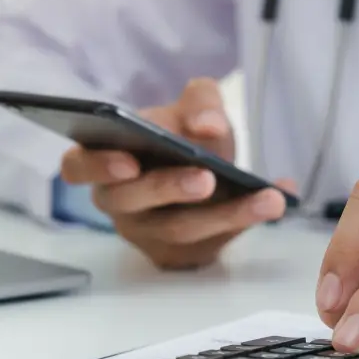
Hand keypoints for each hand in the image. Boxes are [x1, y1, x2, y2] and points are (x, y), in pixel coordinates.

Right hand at [60, 78, 293, 269]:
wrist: (207, 171)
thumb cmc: (183, 137)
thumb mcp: (192, 109)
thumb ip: (200, 103)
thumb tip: (208, 125)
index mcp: (103, 160)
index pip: (78, 167)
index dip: (98, 166)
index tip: (129, 162)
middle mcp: (119, 202)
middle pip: (132, 202)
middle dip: (170, 188)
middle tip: (206, 177)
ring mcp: (149, 234)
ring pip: (180, 229)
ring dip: (227, 213)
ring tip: (267, 198)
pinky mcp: (182, 254)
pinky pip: (214, 243)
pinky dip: (249, 221)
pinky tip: (280, 199)